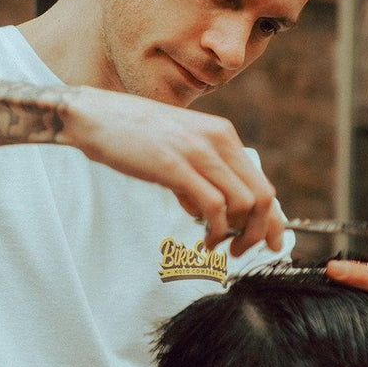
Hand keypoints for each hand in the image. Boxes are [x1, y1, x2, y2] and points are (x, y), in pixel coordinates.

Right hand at [62, 86, 284, 255]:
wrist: (95, 116)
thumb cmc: (133, 135)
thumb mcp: (180, 147)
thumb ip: (200, 173)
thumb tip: (211, 211)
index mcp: (222, 134)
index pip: (262, 182)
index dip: (272, 218)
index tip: (270, 242)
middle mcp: (219, 139)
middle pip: (262, 196)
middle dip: (259, 231)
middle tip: (242, 251)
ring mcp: (199, 152)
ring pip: (244, 203)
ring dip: (236, 234)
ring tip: (216, 245)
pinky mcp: (177, 166)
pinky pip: (214, 206)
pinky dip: (215, 231)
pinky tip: (203, 240)